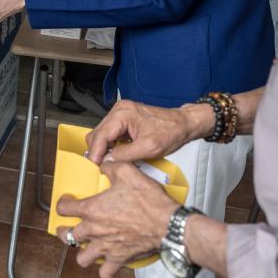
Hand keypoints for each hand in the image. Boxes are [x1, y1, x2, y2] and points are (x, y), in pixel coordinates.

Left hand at [54, 160, 177, 277]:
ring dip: (81, 252)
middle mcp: (95, 230)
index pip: (63, 208)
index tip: (66, 202)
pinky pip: (105, 272)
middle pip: (67, 236)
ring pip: (82, 257)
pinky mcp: (119, 259)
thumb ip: (110, 166)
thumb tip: (104, 163)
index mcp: (92, 209)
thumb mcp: (127, 172)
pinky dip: (104, 269)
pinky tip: (106, 262)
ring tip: (85, 246)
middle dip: (64, 231)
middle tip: (68, 227)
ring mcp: (106, 247)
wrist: (167, 224)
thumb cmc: (148, 202)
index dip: (62, 203)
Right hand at [85, 99, 208, 163]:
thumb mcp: (148, 148)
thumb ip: (124, 155)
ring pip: (102, 133)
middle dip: (97, 151)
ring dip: (104, 148)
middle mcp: (119, 110)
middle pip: (97, 133)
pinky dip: (111, 144)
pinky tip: (117, 153)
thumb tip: (107, 161)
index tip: (93, 166)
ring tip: (109, 161)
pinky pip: (110, 132)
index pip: (100, 135)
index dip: (95, 153)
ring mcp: (121, 113)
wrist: (183, 124)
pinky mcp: (124, 118)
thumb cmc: (171, 131)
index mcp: (123, 114)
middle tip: (100, 167)